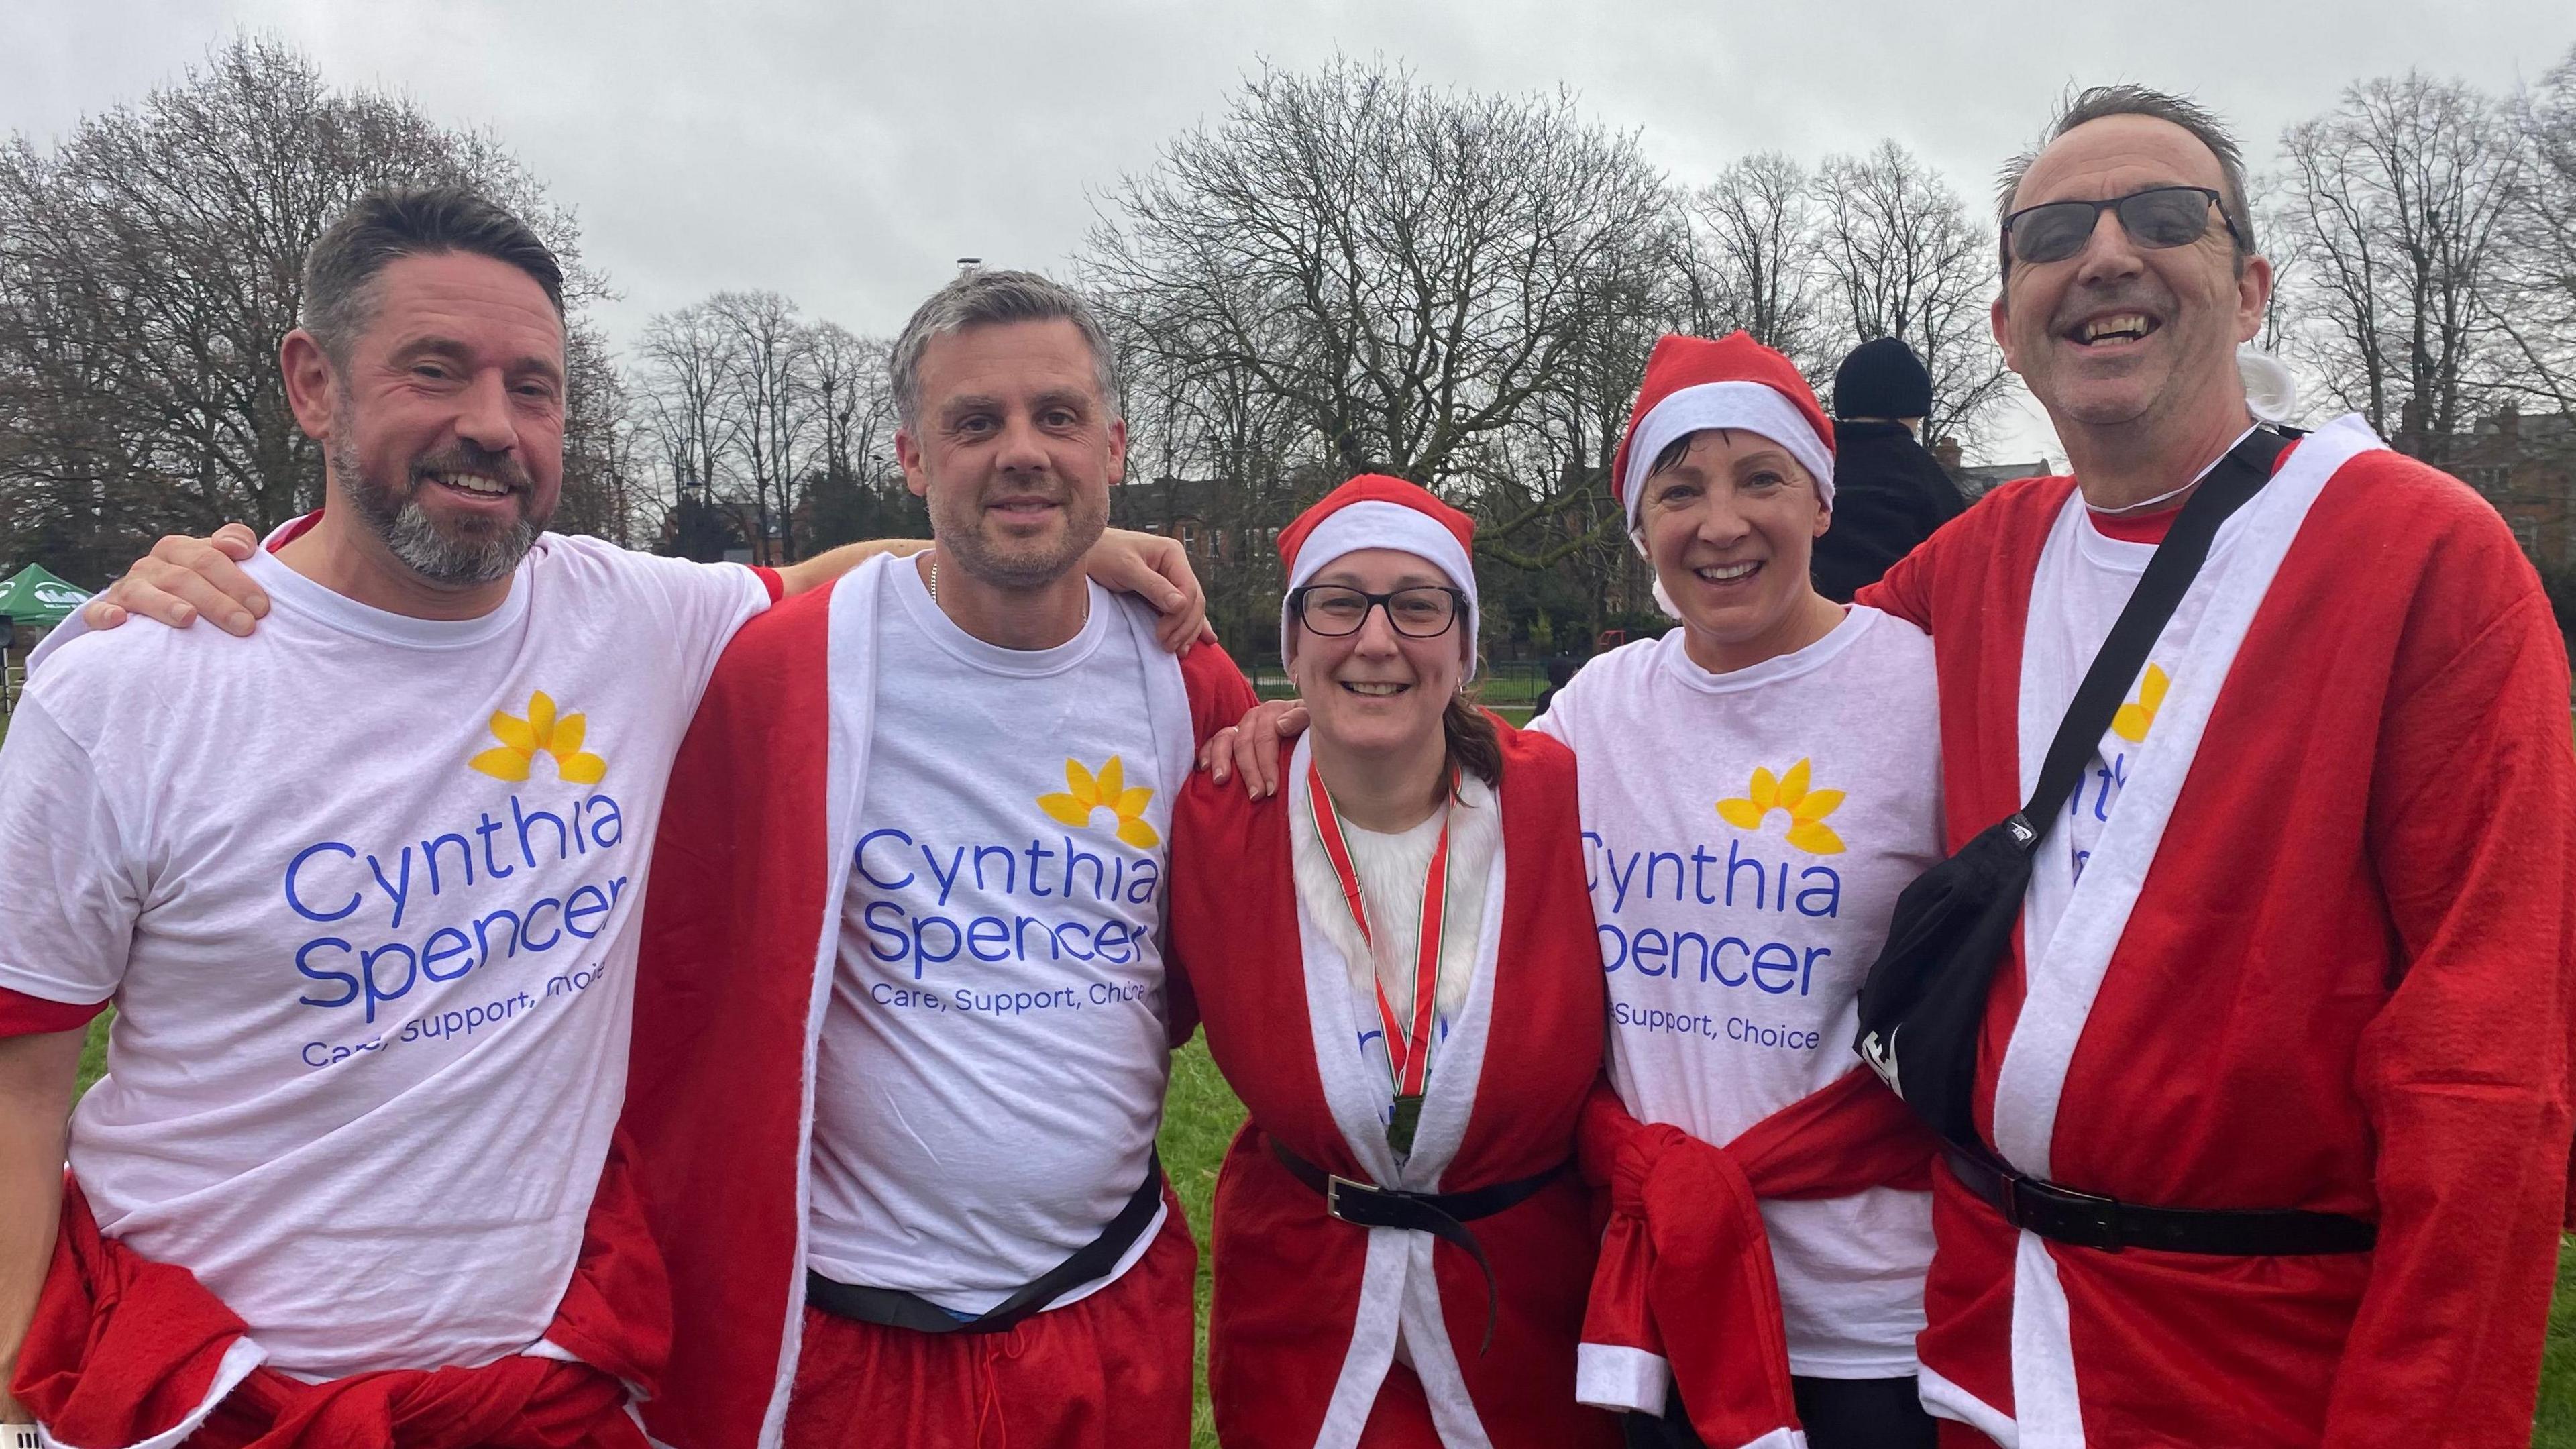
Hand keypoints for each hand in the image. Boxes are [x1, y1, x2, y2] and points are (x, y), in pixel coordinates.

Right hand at [80, 524, 265, 634]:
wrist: (159, 608)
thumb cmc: (202, 585)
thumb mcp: (220, 562)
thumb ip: (235, 542)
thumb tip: (241, 546)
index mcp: (180, 550)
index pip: (209, 558)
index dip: (237, 581)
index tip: (262, 608)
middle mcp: (152, 565)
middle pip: (183, 578)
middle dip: (216, 602)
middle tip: (245, 625)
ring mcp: (127, 588)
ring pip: (143, 593)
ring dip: (166, 605)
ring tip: (188, 618)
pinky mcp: (108, 611)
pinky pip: (97, 612)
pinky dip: (105, 614)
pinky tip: (119, 620)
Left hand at [1083, 529, 1212, 654]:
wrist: (1084, 550)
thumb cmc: (1102, 554)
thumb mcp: (1126, 568)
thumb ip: (1153, 586)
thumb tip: (1181, 605)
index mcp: (1172, 554)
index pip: (1189, 590)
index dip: (1180, 617)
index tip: (1162, 636)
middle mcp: (1176, 565)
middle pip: (1193, 601)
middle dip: (1185, 628)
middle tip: (1169, 648)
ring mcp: (1170, 578)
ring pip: (1190, 608)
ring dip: (1188, 631)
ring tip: (1180, 652)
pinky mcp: (1161, 591)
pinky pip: (1180, 610)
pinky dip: (1188, 626)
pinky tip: (1204, 639)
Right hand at [1198, 698, 1308, 797]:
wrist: (1305, 731)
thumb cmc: (1310, 731)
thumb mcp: (1312, 721)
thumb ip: (1302, 718)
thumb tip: (1280, 726)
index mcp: (1274, 711)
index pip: (1266, 737)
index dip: (1268, 764)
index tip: (1272, 789)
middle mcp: (1254, 717)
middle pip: (1245, 742)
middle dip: (1249, 771)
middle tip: (1256, 796)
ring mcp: (1239, 726)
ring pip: (1224, 739)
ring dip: (1222, 760)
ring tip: (1221, 781)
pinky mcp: (1230, 737)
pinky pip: (1212, 742)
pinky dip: (1206, 753)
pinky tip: (1203, 768)